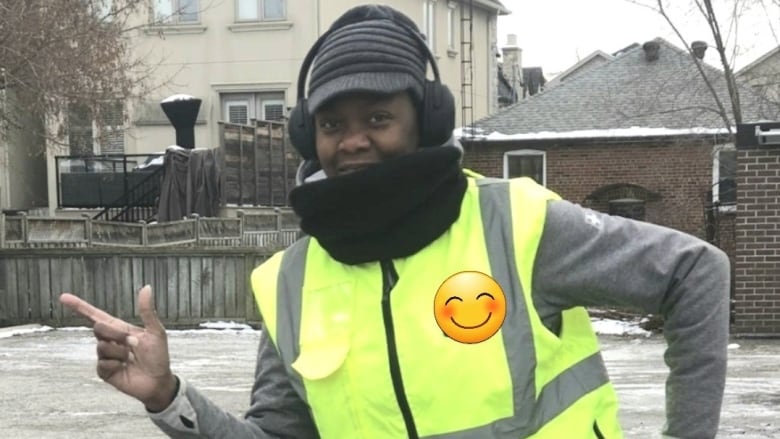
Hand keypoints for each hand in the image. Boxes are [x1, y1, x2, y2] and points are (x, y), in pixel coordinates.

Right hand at [60, 285, 177, 411]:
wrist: (158, 381)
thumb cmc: (158, 356)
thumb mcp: (155, 331)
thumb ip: (147, 311)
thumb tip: (146, 287)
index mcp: (119, 329)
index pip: (95, 315)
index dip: (79, 306)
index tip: (63, 297)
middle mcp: (109, 341)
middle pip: (98, 328)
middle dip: (116, 334)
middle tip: (133, 344)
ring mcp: (105, 356)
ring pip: (102, 347)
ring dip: (120, 352)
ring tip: (131, 358)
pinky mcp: (104, 371)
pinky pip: (103, 364)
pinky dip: (116, 365)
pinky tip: (124, 368)